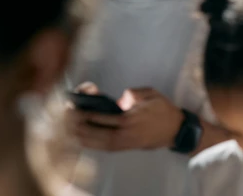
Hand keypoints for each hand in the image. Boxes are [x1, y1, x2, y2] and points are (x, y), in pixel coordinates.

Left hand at [66, 84, 184, 151]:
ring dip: (84, 138)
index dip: (88, 114)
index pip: (104, 118)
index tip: (75, 109)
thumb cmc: (163, 110)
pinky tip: (84, 140)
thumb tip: (121, 99)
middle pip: (98, 133)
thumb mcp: (152, 94)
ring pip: (100, 143)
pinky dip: (93, 145)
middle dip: (81, 127)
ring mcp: (126, 142)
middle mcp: (126, 134)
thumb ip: (134, 94)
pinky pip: (106, 148)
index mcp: (131, 119)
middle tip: (67, 119)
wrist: (176, 130)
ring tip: (70, 131)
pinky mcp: (127, 147)